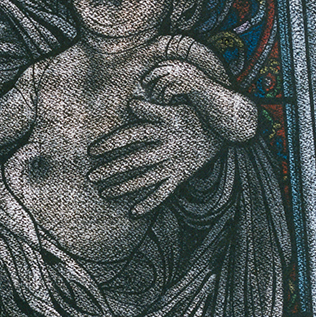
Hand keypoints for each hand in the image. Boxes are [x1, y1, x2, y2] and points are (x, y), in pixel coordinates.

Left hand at [88, 95, 218, 215]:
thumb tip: (131, 103)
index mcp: (162, 128)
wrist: (223, 132)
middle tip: (91, 176)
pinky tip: (133, 213)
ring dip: (124, 187)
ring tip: (104, 193)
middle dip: (112, 169)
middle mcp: (167, 148)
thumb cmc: (192, 117)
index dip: (110, 143)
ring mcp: (174, 164)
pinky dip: (149, 204)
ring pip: (146, 179)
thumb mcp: (173, 109)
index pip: (130, 135)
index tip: (92, 151)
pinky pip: (164, 193)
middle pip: (135, 160)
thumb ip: (151, 109)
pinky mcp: (181, 177)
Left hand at [141, 59, 209, 105]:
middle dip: (148, 79)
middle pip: (158, 71)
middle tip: (143, 87)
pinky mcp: (183, 85)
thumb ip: (176, 76)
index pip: (162, 65)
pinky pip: (168, 92)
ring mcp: (182, 75)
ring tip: (156, 100)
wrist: (214, 98)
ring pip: (161, 83)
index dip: (152, 73)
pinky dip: (165, 98)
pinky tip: (166, 103)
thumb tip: (160, 79)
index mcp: (181, 64)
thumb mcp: (188, 80)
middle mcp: (181, 67)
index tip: (146, 80)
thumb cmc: (201, 92)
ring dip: (157, 93)